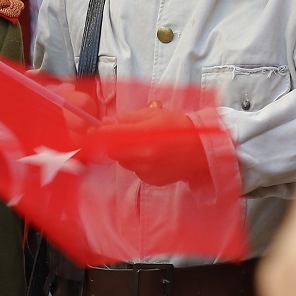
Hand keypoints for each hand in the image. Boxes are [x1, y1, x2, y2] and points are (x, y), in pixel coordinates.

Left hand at [84, 104, 214, 187]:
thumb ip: (128, 119)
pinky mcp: (152, 181)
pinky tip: (152, 155)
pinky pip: (136, 171)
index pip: (110, 137)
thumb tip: (107, 122)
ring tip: (143, 144)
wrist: (201, 148)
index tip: (93, 131)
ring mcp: (147, 172)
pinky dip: (138, 163)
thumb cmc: (179, 127)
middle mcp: (143, 157)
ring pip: (124, 163)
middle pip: (114, 152)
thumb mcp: (153, 115)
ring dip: (126, 153)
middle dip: (114, 143)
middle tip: (122, 135)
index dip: (99, 134)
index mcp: (143, 137)